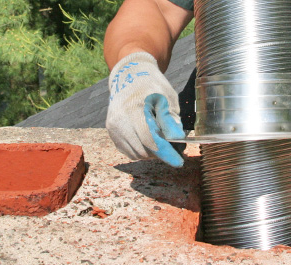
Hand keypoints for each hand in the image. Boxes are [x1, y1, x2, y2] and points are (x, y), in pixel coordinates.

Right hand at [106, 52, 185, 166]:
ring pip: (136, 154)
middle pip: (144, 150)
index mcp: (135, 108)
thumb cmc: (152, 86)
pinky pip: (129, 151)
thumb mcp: (167, 98)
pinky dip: (141, 149)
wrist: (129, 77)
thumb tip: (177, 141)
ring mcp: (113, 127)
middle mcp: (120, 119)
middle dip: (161, 153)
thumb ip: (171, 121)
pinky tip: (148, 137)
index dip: (166, 153)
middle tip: (174, 147)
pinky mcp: (111, 133)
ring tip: (161, 139)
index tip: (179, 162)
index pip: (150, 139)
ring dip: (151, 152)